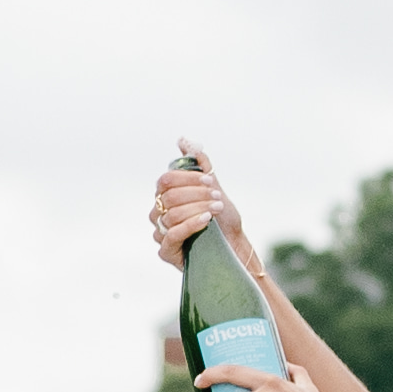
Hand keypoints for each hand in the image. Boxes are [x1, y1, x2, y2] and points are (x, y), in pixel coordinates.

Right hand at [152, 149, 246, 277]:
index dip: (189, 178)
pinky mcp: (166, 252)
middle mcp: (159, 213)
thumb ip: (199, 164)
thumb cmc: (221, 218)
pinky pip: (172, 234)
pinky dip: (191, 224)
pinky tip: (206, 220)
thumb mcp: (213, 187)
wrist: (233, 245)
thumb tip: (182, 140)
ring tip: (217, 207)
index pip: (166, 180)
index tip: (211, 180)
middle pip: (170, 196)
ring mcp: (160, 233)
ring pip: (172, 214)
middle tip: (217, 196)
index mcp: (166, 196)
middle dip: (197, 193)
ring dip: (198, 208)